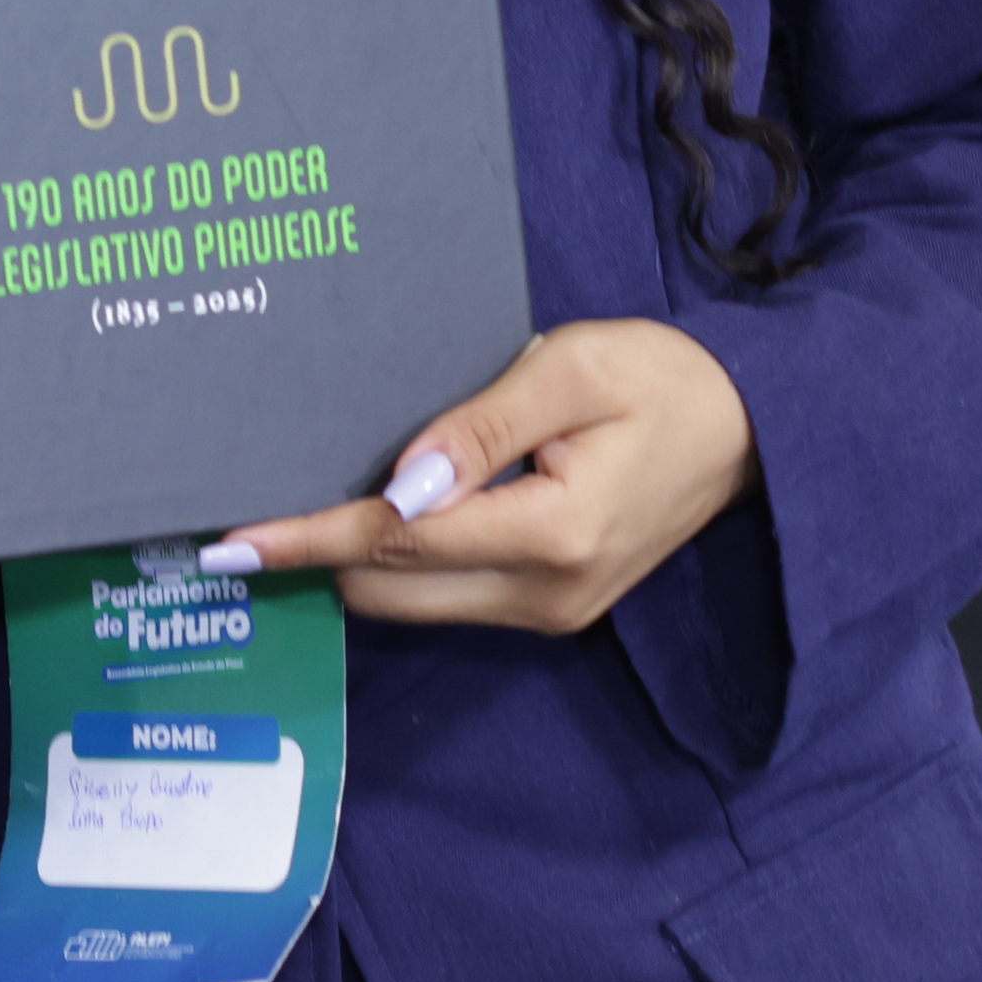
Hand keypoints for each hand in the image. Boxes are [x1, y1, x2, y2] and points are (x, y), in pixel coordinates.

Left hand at [195, 319, 756, 633]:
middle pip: (389, 589)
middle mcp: (545, 594)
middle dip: (317, 554)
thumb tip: (399, 484)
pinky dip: (400, 559)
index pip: (398, 541)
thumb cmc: (662, 380)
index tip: (232, 544)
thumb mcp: (574, 372)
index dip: (309, 538)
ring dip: (354, 559)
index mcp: (553, 533)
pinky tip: (372, 510)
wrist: (749, 429)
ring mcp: (549, 609)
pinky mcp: (550, 604)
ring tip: (294, 502)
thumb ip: (481, 428)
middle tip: (245, 507)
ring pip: (412, 600)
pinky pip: (447, 592)